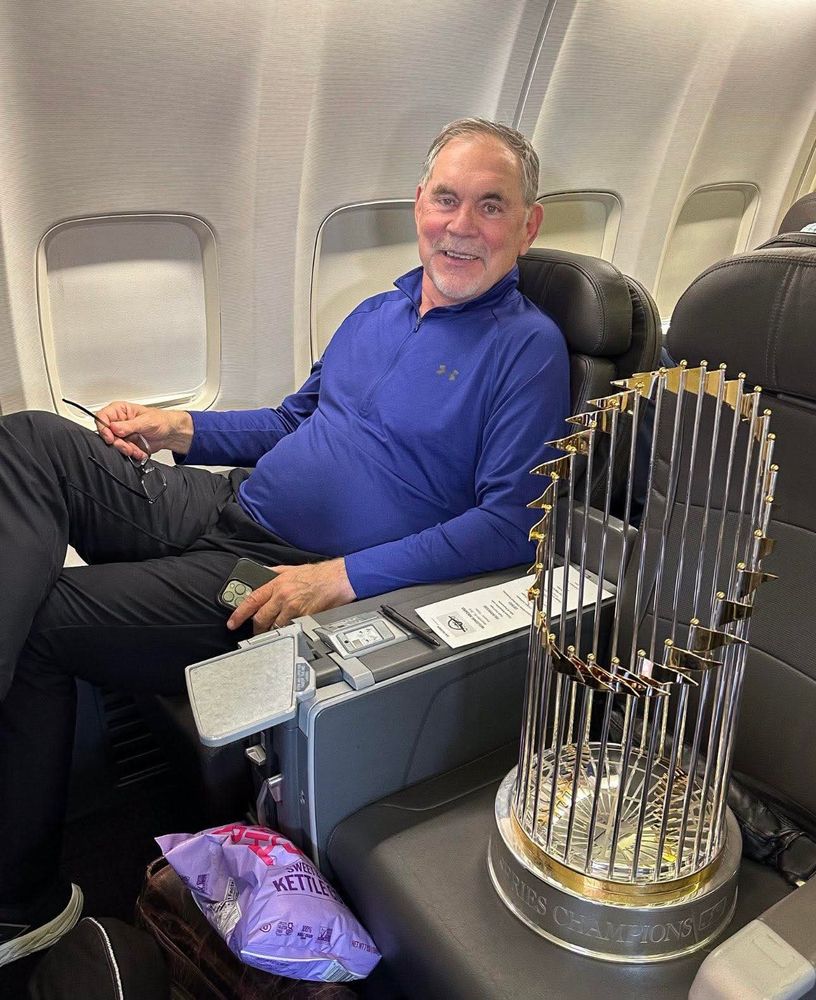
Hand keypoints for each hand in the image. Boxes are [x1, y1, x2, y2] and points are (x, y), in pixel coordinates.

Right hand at [95, 401, 193, 460]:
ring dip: (126, 449)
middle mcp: (119, 422)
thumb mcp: (146, 421)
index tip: (110, 436)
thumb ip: (129, 425)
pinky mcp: (127, 444)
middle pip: (107, 434)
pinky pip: (123, 451)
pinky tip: (139, 452)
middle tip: (127, 446)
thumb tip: (114, 428)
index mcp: (120, 410)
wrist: (171, 433)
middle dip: (118, 443)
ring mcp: (122, 434)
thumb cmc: (161, 420)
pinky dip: (132, 454)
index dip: (103, 428)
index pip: (102, 417)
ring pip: (115, 444)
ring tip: (136, 449)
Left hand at [227, 559, 355, 633]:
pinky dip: (288, 631)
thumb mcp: (291, 569)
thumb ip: (273, 573)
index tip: (232, 623)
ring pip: (275, 626)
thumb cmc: (318, 575)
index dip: (239, 613)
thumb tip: (260, 574)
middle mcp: (283, 596)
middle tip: (257, 631)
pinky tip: (291, 629)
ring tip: (276, 630)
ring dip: (273, 630)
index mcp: (277, 583)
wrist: (338, 579)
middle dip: (257, 628)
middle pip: (261, 618)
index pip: (252, 600)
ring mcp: (294, 608)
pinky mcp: (305, 617)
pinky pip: (291, 628)